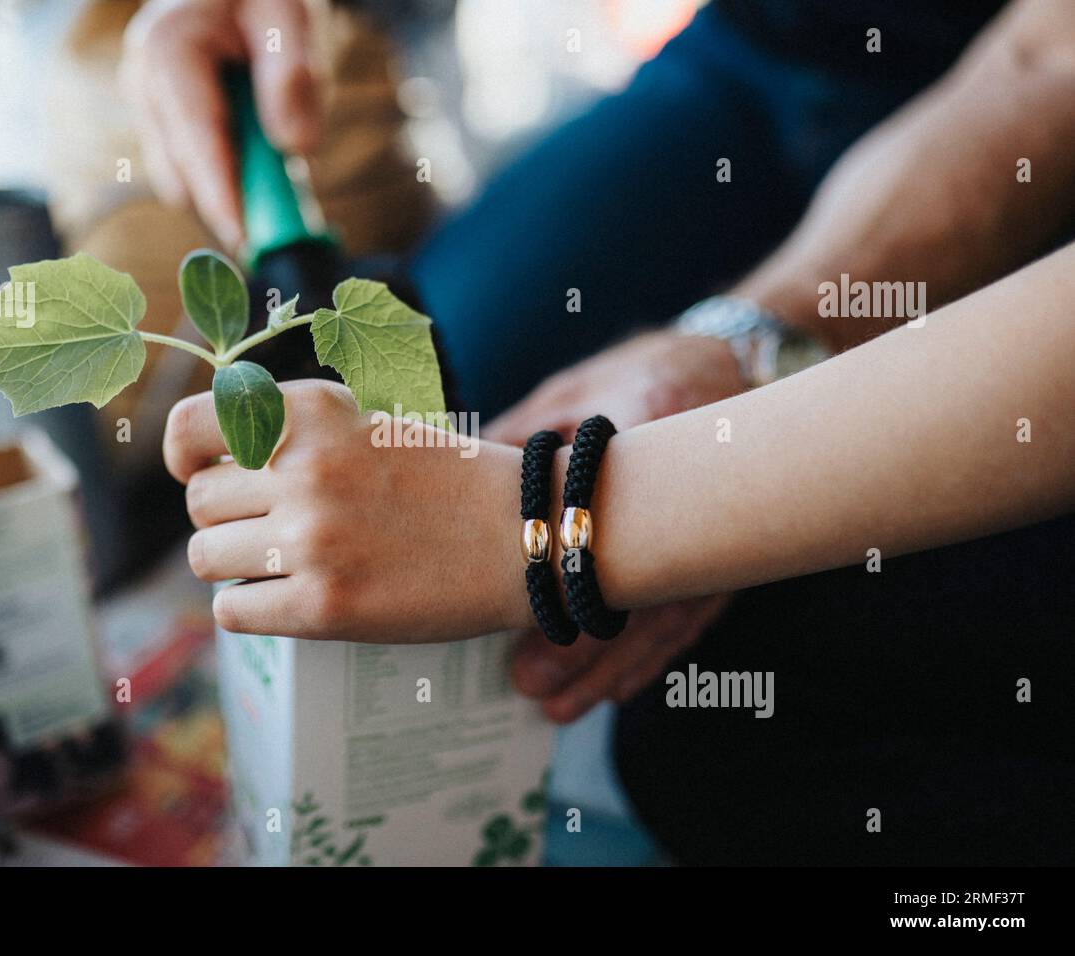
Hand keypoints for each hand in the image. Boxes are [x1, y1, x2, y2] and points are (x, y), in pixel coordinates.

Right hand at [120, 0, 320, 250]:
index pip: (194, 139)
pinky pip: (194, 172)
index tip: (246, 240)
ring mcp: (148, 109)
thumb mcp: (290, 16)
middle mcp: (145, 83)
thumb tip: (296, 147)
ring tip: (278, 179)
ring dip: (232, 191)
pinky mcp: (162, 128)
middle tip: (282, 232)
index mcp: (168, 50)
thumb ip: (294, 77)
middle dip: (230, 206)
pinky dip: (230, 180)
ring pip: (185, 181)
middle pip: (181, 174)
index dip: (220, 196)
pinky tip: (260, 162)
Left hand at [164, 380, 532, 641]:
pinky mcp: (323, 604)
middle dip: (226, 519)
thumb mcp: (368, 424)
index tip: (198, 474)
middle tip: (270, 531)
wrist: (523, 534)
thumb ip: (297, 433)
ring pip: (206, 559)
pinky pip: (232, 611)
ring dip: (235, 566)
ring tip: (280, 567)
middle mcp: (302, 469)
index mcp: (310, 413)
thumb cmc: (449, 482)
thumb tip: (214, 465)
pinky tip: (287, 601)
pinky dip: (251, 609)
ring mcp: (310, 539)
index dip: (185, 456)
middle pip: (200, 504)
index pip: (192, 425)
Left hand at [488, 329, 744, 716]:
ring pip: (664, 616)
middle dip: (585, 646)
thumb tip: (450, 480)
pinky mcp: (723, 554)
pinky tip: (614, 691)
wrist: (730, 365)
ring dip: (611, 668)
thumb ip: (516, 440)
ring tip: (559, 708)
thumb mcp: (571, 395)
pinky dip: (648, 657)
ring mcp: (713, 530)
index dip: (566, 573)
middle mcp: (689, 490)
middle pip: (638, 586)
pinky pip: (686, 618)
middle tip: (531, 688)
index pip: (607, 515)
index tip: (520, 616)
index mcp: (648, 433)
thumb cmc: (635, 377)